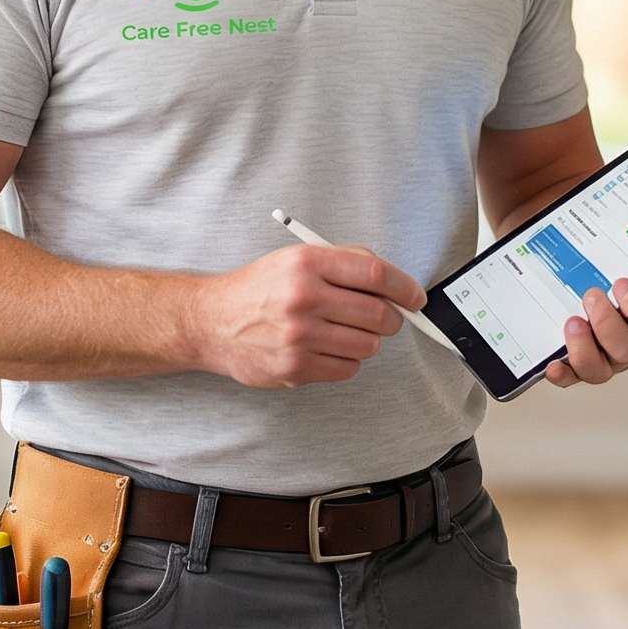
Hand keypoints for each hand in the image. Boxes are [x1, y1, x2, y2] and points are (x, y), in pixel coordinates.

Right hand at [184, 243, 427, 388]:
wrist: (212, 321)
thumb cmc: (258, 289)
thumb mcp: (296, 259)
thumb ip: (344, 262)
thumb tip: (394, 282)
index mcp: (307, 263)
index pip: (374, 273)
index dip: (404, 287)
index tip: (415, 297)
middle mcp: (303, 297)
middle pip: (378, 313)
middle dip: (389, 319)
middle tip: (382, 318)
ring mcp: (299, 336)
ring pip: (367, 345)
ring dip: (366, 341)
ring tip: (343, 332)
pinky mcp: (295, 367)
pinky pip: (348, 369)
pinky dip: (346, 361)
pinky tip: (326, 349)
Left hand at [543, 250, 627, 385]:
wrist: (583, 274)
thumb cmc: (622, 276)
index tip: (622, 284)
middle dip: (609, 325)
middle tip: (591, 295)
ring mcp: (603, 358)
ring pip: (600, 370)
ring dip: (585, 348)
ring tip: (571, 321)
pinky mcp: (574, 363)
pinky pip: (571, 378)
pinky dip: (562, 374)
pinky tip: (551, 364)